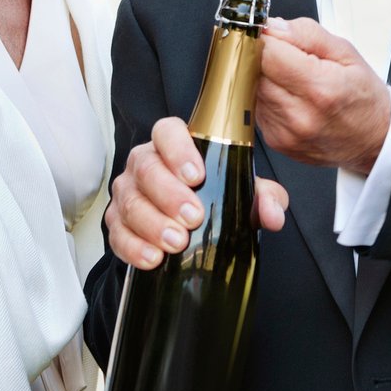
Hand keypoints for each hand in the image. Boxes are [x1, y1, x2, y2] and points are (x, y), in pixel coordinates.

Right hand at [105, 117, 290, 270]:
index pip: (167, 132)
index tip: (196, 175)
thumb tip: (272, 214)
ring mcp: (128, 192)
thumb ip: (264, 197)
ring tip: (176, 243)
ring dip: (152, 224)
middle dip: (168, 195)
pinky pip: (117, 233)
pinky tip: (153, 259)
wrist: (192, 226)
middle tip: (192, 218)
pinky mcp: (117, 222)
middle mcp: (145, 163)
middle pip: (146, 168)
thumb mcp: (244, 193)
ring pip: (130, 202)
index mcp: (173, 146)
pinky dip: (134, 247)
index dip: (178, 150)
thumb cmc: (216, 197)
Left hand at [255, 17, 390, 171]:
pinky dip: (267, 97)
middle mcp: (299, 115)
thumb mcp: (347, 53)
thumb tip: (274, 26)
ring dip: (263, 77)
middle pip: (254, 70)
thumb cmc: (364, 98)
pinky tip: (289, 97)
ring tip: (291, 78)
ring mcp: (285, 132)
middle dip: (263, 55)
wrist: (374, 141)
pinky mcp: (277, 141)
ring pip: (251, 88)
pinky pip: (258, 107)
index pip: (268, 52)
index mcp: (320, 88)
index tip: (271, 33)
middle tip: (285, 54)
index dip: (264, 36)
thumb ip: (307, 34)